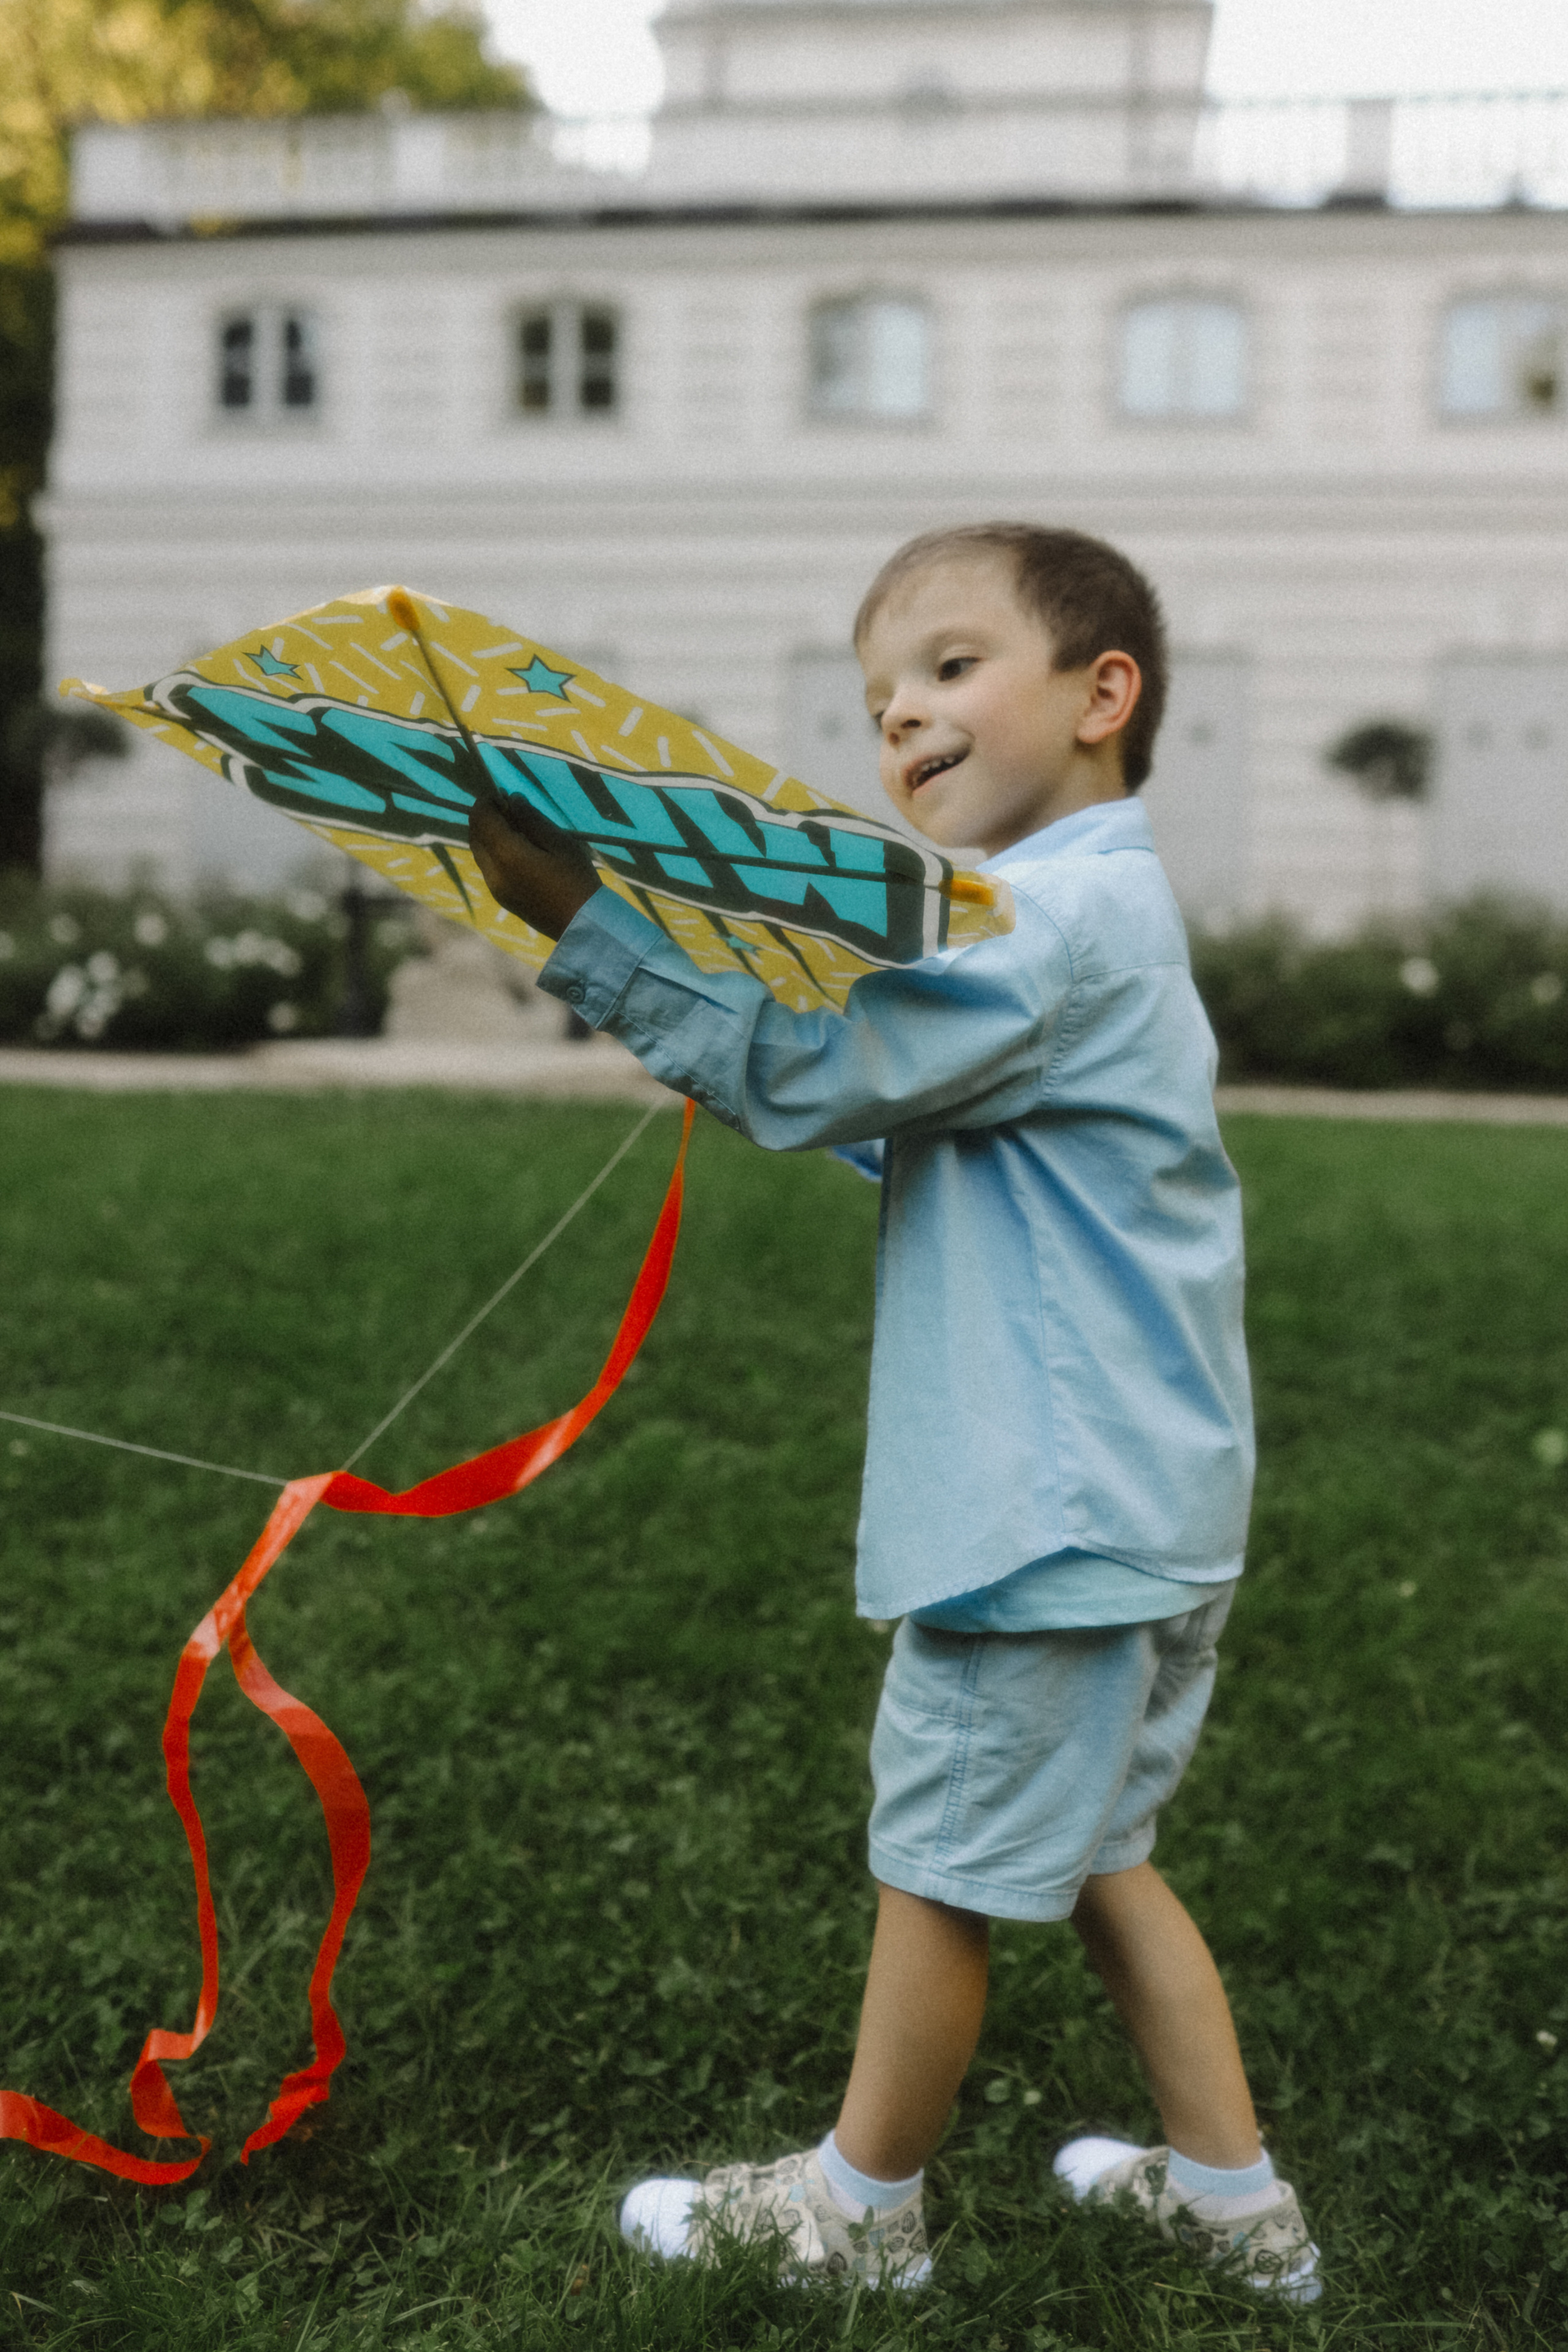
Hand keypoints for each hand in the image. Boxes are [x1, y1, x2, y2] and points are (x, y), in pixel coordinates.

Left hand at [468, 791, 598, 940]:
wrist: (583, 925)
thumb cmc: (577, 880)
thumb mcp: (560, 843)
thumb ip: (532, 820)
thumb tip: (512, 800)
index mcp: (507, 855)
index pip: (481, 817)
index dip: (488, 800)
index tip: (504, 794)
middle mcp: (492, 872)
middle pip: (475, 834)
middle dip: (486, 817)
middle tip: (511, 810)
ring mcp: (495, 887)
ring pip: (479, 851)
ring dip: (489, 835)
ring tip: (517, 830)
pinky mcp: (501, 897)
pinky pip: (488, 867)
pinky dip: (494, 851)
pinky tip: (519, 851)